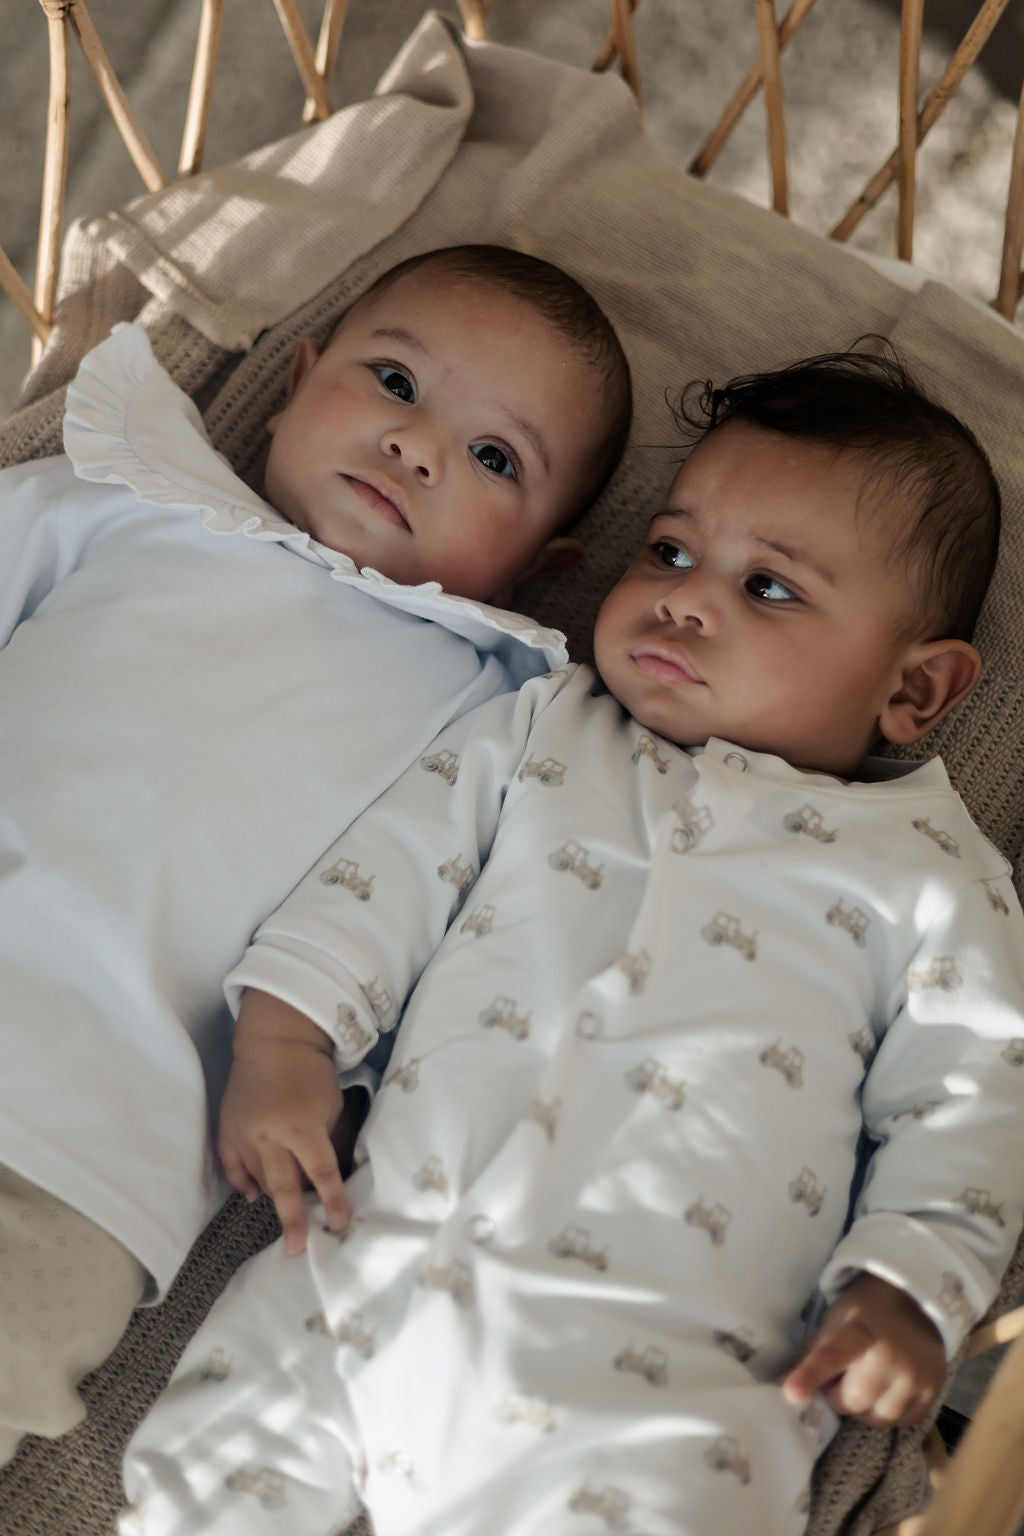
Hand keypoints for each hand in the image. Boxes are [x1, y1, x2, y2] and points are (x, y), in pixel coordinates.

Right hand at [218, 990, 350, 1255]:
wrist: (274, 1042)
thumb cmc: (312, 1074)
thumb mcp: (331, 1107)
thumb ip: (326, 1144)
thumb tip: (325, 1181)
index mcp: (302, 1127)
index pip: (322, 1173)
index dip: (332, 1200)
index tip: (339, 1224)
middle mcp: (270, 1135)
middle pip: (283, 1186)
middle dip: (292, 1219)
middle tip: (297, 1249)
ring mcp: (244, 1133)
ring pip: (258, 1178)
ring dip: (273, 1195)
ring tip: (286, 1214)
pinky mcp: (226, 1129)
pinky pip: (232, 1166)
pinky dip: (243, 1182)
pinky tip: (254, 1195)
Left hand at [780, 1272, 946, 1426]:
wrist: (917, 1301)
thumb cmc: (867, 1312)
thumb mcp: (836, 1320)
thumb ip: (815, 1353)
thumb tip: (784, 1388)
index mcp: (859, 1331)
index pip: (831, 1355)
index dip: (810, 1375)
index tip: (790, 1393)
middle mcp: (891, 1357)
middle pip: (853, 1400)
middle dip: (840, 1395)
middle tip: (842, 1377)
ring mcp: (916, 1377)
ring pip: (878, 1418)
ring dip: (865, 1408)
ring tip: (866, 1382)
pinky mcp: (934, 1393)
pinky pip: (903, 1422)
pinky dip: (890, 1411)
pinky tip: (889, 1389)